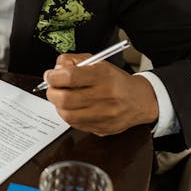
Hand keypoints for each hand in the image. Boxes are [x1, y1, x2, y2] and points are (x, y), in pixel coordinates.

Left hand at [43, 53, 158, 135]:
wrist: (140, 100)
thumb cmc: (116, 80)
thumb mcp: (97, 62)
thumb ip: (73, 61)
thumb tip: (55, 70)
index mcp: (104, 76)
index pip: (70, 77)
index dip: (53, 76)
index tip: (50, 75)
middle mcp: (105, 97)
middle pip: (65, 98)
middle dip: (52, 92)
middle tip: (53, 87)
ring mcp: (104, 115)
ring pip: (67, 114)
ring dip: (58, 105)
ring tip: (63, 97)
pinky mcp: (102, 129)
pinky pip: (75, 125)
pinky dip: (68, 115)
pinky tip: (73, 108)